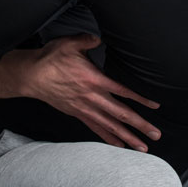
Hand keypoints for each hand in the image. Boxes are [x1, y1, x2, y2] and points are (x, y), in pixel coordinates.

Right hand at [10, 34, 162, 150]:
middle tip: (156, 135)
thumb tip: (99, 38)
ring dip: (128, 137)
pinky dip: (109, 138)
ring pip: (110, 126)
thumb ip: (88, 40)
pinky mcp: (77, 114)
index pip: (123, 92)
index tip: (155, 107)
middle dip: (140, 125)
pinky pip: (96, 128)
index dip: (140, 100)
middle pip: (121, 114)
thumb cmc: (51, 59)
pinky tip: (120, 146)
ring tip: (143, 147)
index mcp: (95, 80)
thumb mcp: (71, 43)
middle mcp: (92, 97)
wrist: (31, 75)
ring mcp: (85, 108)